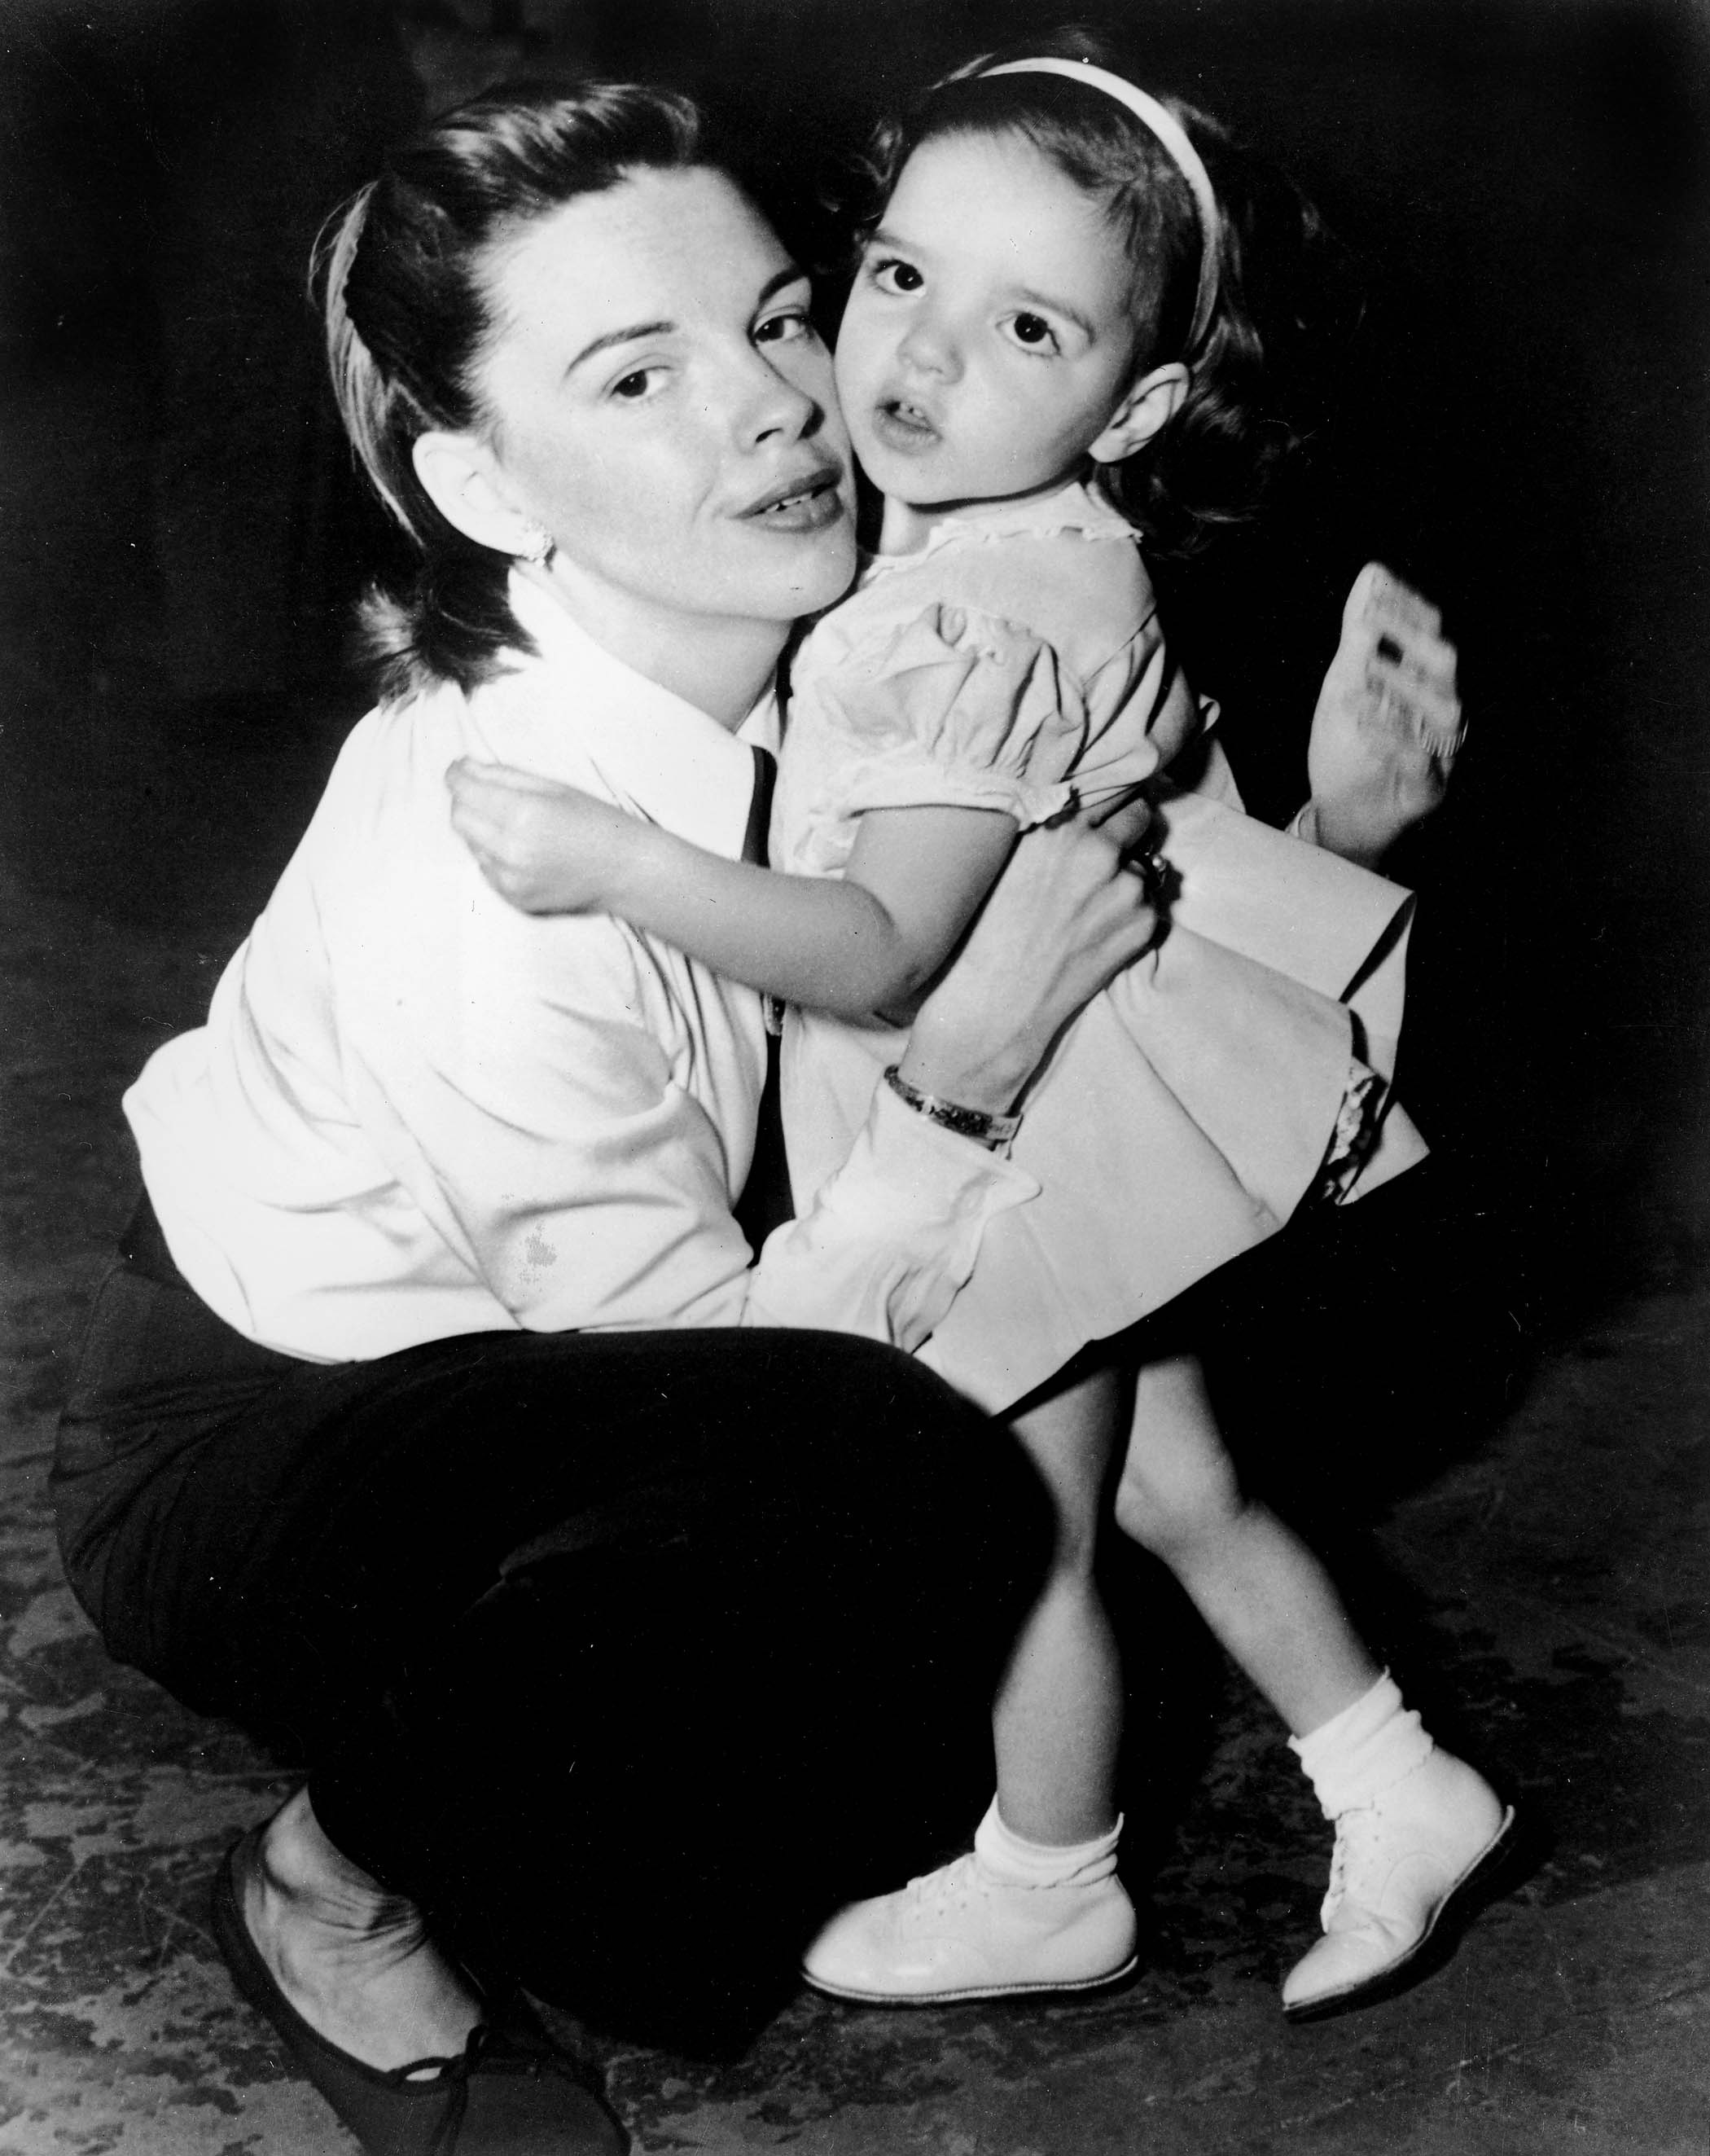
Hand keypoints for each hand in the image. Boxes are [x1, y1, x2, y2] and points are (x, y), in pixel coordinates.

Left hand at [446, 759, 635, 914]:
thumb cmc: (596, 821)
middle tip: (488, 795)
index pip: (464, 791)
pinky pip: (486, 870)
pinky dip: (496, 857)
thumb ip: (503, 776)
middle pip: (459, 819)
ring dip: (482, 830)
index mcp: (523, 815)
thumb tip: (462, 767)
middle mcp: (511, 851)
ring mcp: (511, 880)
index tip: (457, 769)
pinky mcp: (514, 899)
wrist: (626, 872)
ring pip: (471, 845)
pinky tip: (526, 852)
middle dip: (466, 801)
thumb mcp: (553, 787)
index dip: (455, 775)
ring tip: (518, 827)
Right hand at [900, 814, 1159, 1113]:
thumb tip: (1074, 791)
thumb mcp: (1006, 858)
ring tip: (1088, 910)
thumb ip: (1046, 822)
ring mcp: (1126, 888)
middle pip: (1139, 815)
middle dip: (1125, 830)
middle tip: (1100, 856)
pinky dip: (1131, 915)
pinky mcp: (1143, 925)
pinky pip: (1150, 905)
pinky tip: (1096, 934)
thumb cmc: (986, 931)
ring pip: (1144, 865)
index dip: (1105, 800)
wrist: (997, 1002)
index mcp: (1060, 826)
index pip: (1110, 786)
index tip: (1102, 809)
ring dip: (1126, 878)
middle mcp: (1098, 850)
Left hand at [1304, 563, 1463, 868]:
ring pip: (1445, 709)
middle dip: (1408, 635)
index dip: (1406, 606)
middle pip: (1445, 663)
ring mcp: (1440, 751)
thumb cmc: (1350, 747)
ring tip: (1363, 669)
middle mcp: (1439, 712)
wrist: (1340, 815)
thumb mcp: (1345, 683)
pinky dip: (1389, 735)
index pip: (1429, 632)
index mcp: (1424, 682)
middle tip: (1366, 620)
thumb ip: (1361, 635)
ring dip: (1402, 684)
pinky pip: (1420, 760)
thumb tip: (1372, 572)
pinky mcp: (1427, 789)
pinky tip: (1358, 716)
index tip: (1374, 585)